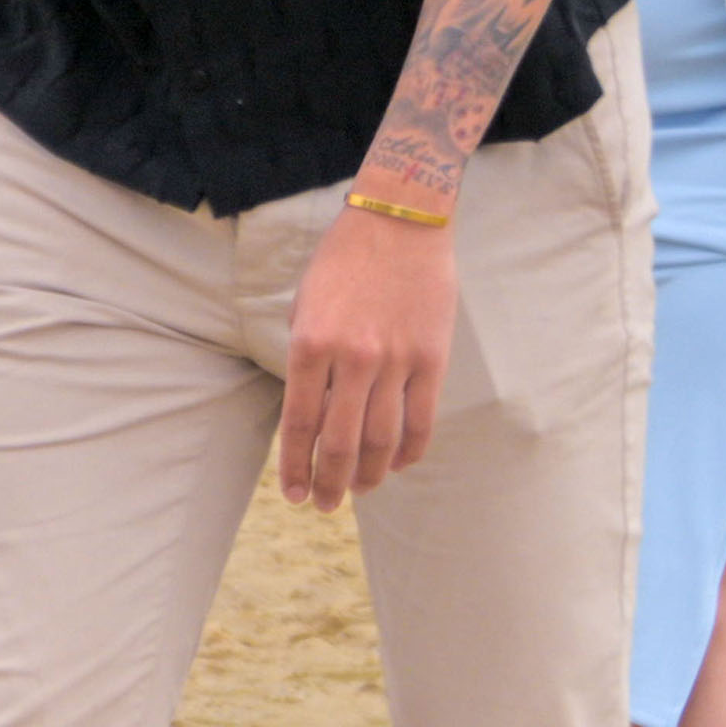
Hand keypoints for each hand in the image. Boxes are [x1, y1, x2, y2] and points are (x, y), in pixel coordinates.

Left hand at [277, 202, 455, 507]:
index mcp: (309, 345)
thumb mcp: (304, 306)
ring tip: (359, 491)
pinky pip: (421, 419)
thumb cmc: (342, 261)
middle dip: (329, 482)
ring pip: (382, 439)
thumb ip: (306, 359)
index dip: (295, 467)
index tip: (292, 493)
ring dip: (369, 474)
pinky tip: (398, 465)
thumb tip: (310, 412)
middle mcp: (352, 358)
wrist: (400, 221)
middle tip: (324, 505)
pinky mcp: (432, 358)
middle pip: (340, 443)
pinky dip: (409, 450)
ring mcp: (396, 360)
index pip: (299, 425)